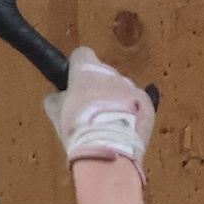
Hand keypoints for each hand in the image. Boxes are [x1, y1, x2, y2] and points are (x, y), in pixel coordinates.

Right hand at [44, 46, 155, 169]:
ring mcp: (132, 87)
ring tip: (109, 124)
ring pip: (121, 89)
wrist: (109, 149)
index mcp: (86, 70)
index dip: (77, 67)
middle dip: (98, 87)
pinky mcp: (147, 103)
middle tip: (90, 110)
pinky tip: (124, 129)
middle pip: (104, 73)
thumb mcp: (56, 112)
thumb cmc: (78, 127)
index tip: (74, 81)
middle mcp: (111, 73)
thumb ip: (57, 97)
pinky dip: (131, 112)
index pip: (82, 54)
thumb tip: (60, 95)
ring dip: (115, 100)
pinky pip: (137, 103)